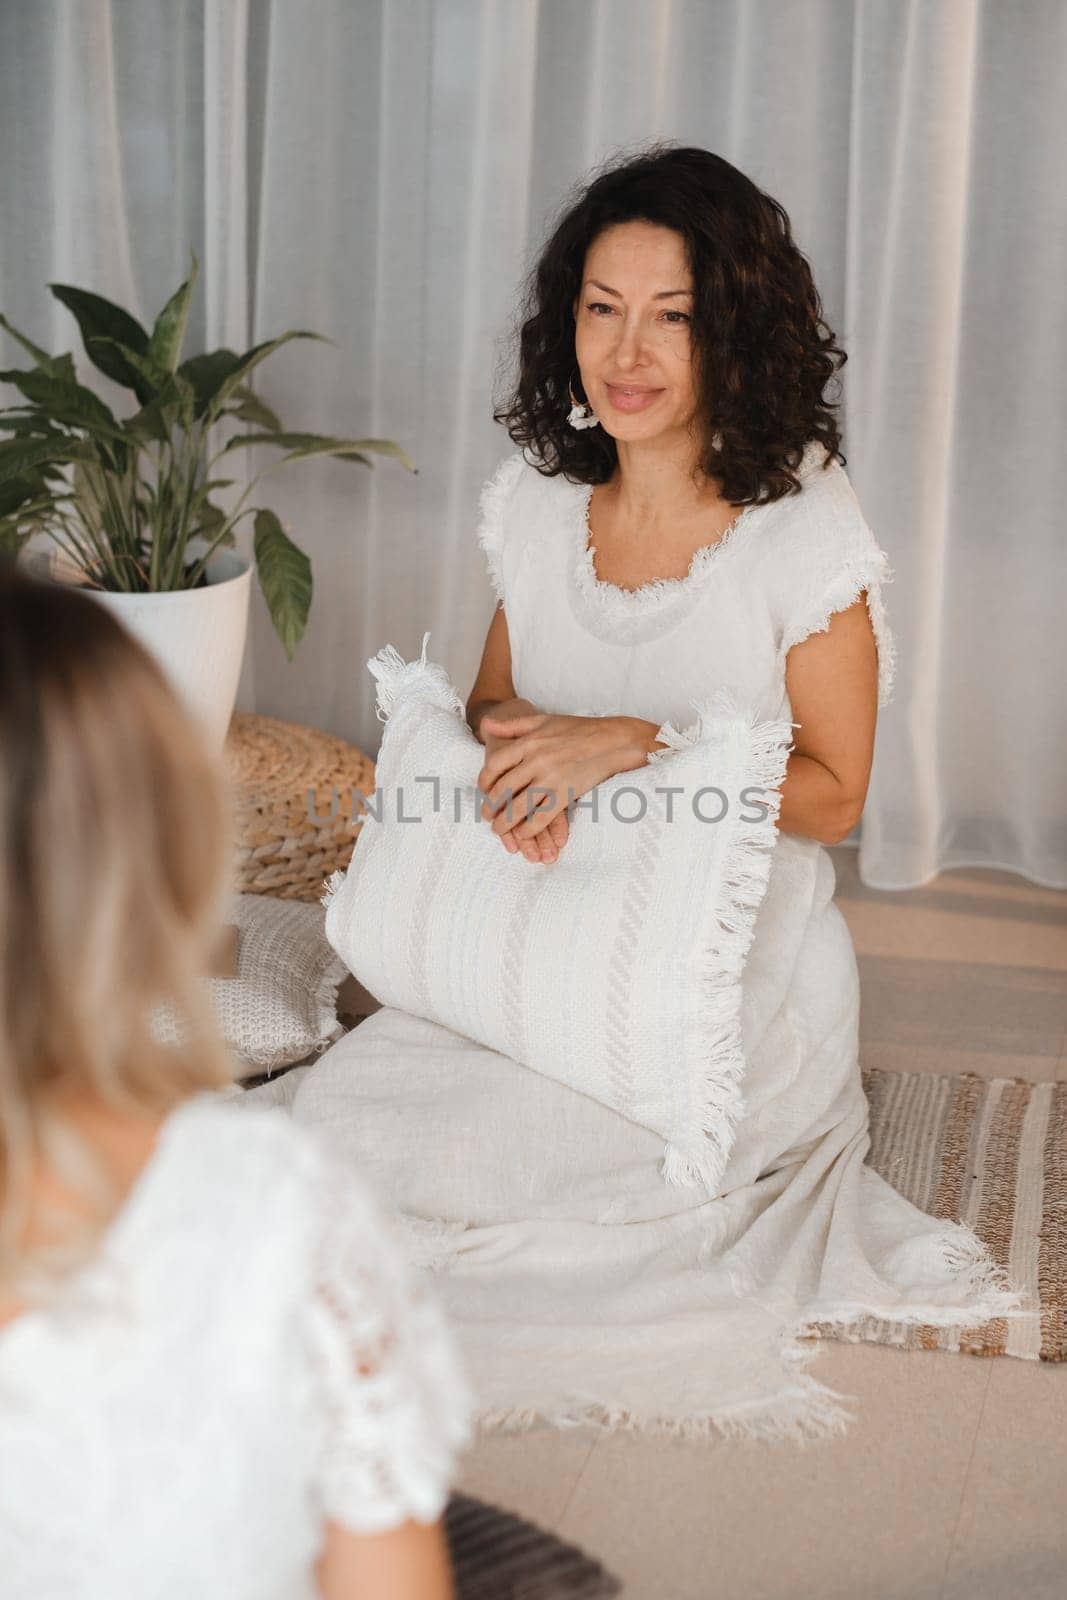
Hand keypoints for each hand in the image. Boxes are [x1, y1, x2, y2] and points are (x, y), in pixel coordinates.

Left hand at [477, 704, 627, 864]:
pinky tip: (523, 833)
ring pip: (519, 807)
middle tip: (487, 815)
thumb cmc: (578, 729)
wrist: (612, 740)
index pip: (495, 764)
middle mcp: (536, 761)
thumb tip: (486, 724)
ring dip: (505, 823)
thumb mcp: (542, 720)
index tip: (484, 790)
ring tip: (499, 829)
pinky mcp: (566, 795)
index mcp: (529, 742)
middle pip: (503, 789)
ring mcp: (551, 779)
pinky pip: (541, 817)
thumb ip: (512, 724)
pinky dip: (529, 829)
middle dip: (491, 806)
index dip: (484, 781)